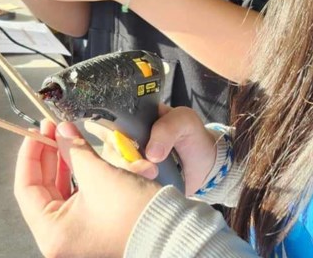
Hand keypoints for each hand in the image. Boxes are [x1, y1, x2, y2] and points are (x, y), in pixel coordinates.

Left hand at [16, 120, 159, 257]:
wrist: (169, 231)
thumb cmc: (134, 213)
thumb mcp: (98, 174)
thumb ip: (74, 149)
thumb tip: (61, 131)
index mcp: (52, 233)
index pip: (25, 188)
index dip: (30, 154)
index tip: (36, 131)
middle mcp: (58, 240)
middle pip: (41, 190)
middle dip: (48, 156)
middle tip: (53, 129)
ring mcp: (74, 237)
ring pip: (58, 192)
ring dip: (63, 164)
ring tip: (67, 138)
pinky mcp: (89, 231)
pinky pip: (74, 199)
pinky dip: (77, 177)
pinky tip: (80, 156)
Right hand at [99, 106, 217, 195]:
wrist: (205, 166)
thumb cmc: (192, 137)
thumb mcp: (185, 121)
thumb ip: (168, 128)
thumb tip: (151, 153)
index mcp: (131, 121)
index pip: (107, 125)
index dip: (111, 137)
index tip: (126, 148)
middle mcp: (123, 142)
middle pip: (108, 151)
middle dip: (124, 162)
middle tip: (150, 169)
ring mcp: (126, 165)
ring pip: (112, 172)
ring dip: (130, 177)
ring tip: (154, 177)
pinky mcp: (133, 184)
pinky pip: (122, 188)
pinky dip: (131, 191)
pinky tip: (145, 191)